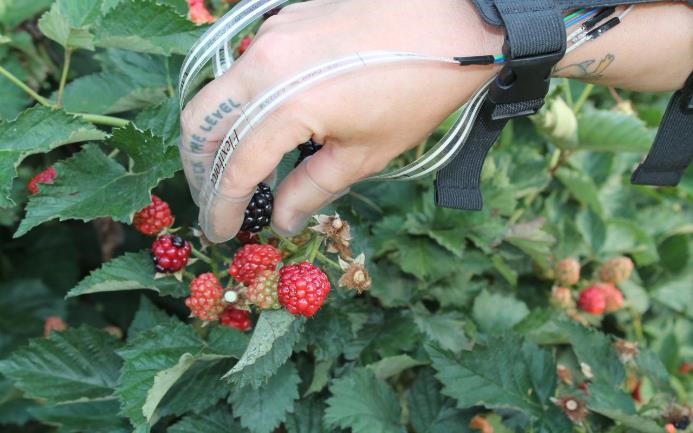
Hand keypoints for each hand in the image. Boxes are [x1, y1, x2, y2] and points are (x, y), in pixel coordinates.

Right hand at [180, 0, 502, 241]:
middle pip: (201, 121)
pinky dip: (241, 102)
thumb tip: (281, 220)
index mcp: (284, 104)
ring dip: (215, 134)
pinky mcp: (280, 21)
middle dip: (200, 168)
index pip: (236, 166)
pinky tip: (264, 123)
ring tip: (235, 169)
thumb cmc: (415, 92)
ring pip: (216, 90)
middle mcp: (262, 63)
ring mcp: (268, 36)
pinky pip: (243, 69)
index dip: (223, 206)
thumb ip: (312, 189)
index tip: (220, 232)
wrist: (449, 18)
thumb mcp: (365, 153)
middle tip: (217, 199)